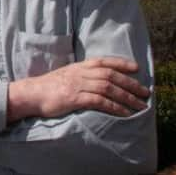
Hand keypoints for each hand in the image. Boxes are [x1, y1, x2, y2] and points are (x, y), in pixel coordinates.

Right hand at [8, 57, 150, 121]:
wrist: (30, 94)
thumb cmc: (47, 87)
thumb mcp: (65, 76)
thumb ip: (80, 76)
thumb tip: (95, 80)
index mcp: (78, 67)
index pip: (103, 61)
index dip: (121, 63)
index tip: (136, 68)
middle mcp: (79, 73)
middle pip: (110, 75)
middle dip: (130, 83)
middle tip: (145, 92)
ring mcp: (77, 85)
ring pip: (108, 88)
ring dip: (127, 97)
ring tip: (140, 105)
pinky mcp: (74, 98)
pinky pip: (99, 101)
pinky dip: (115, 107)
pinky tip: (124, 113)